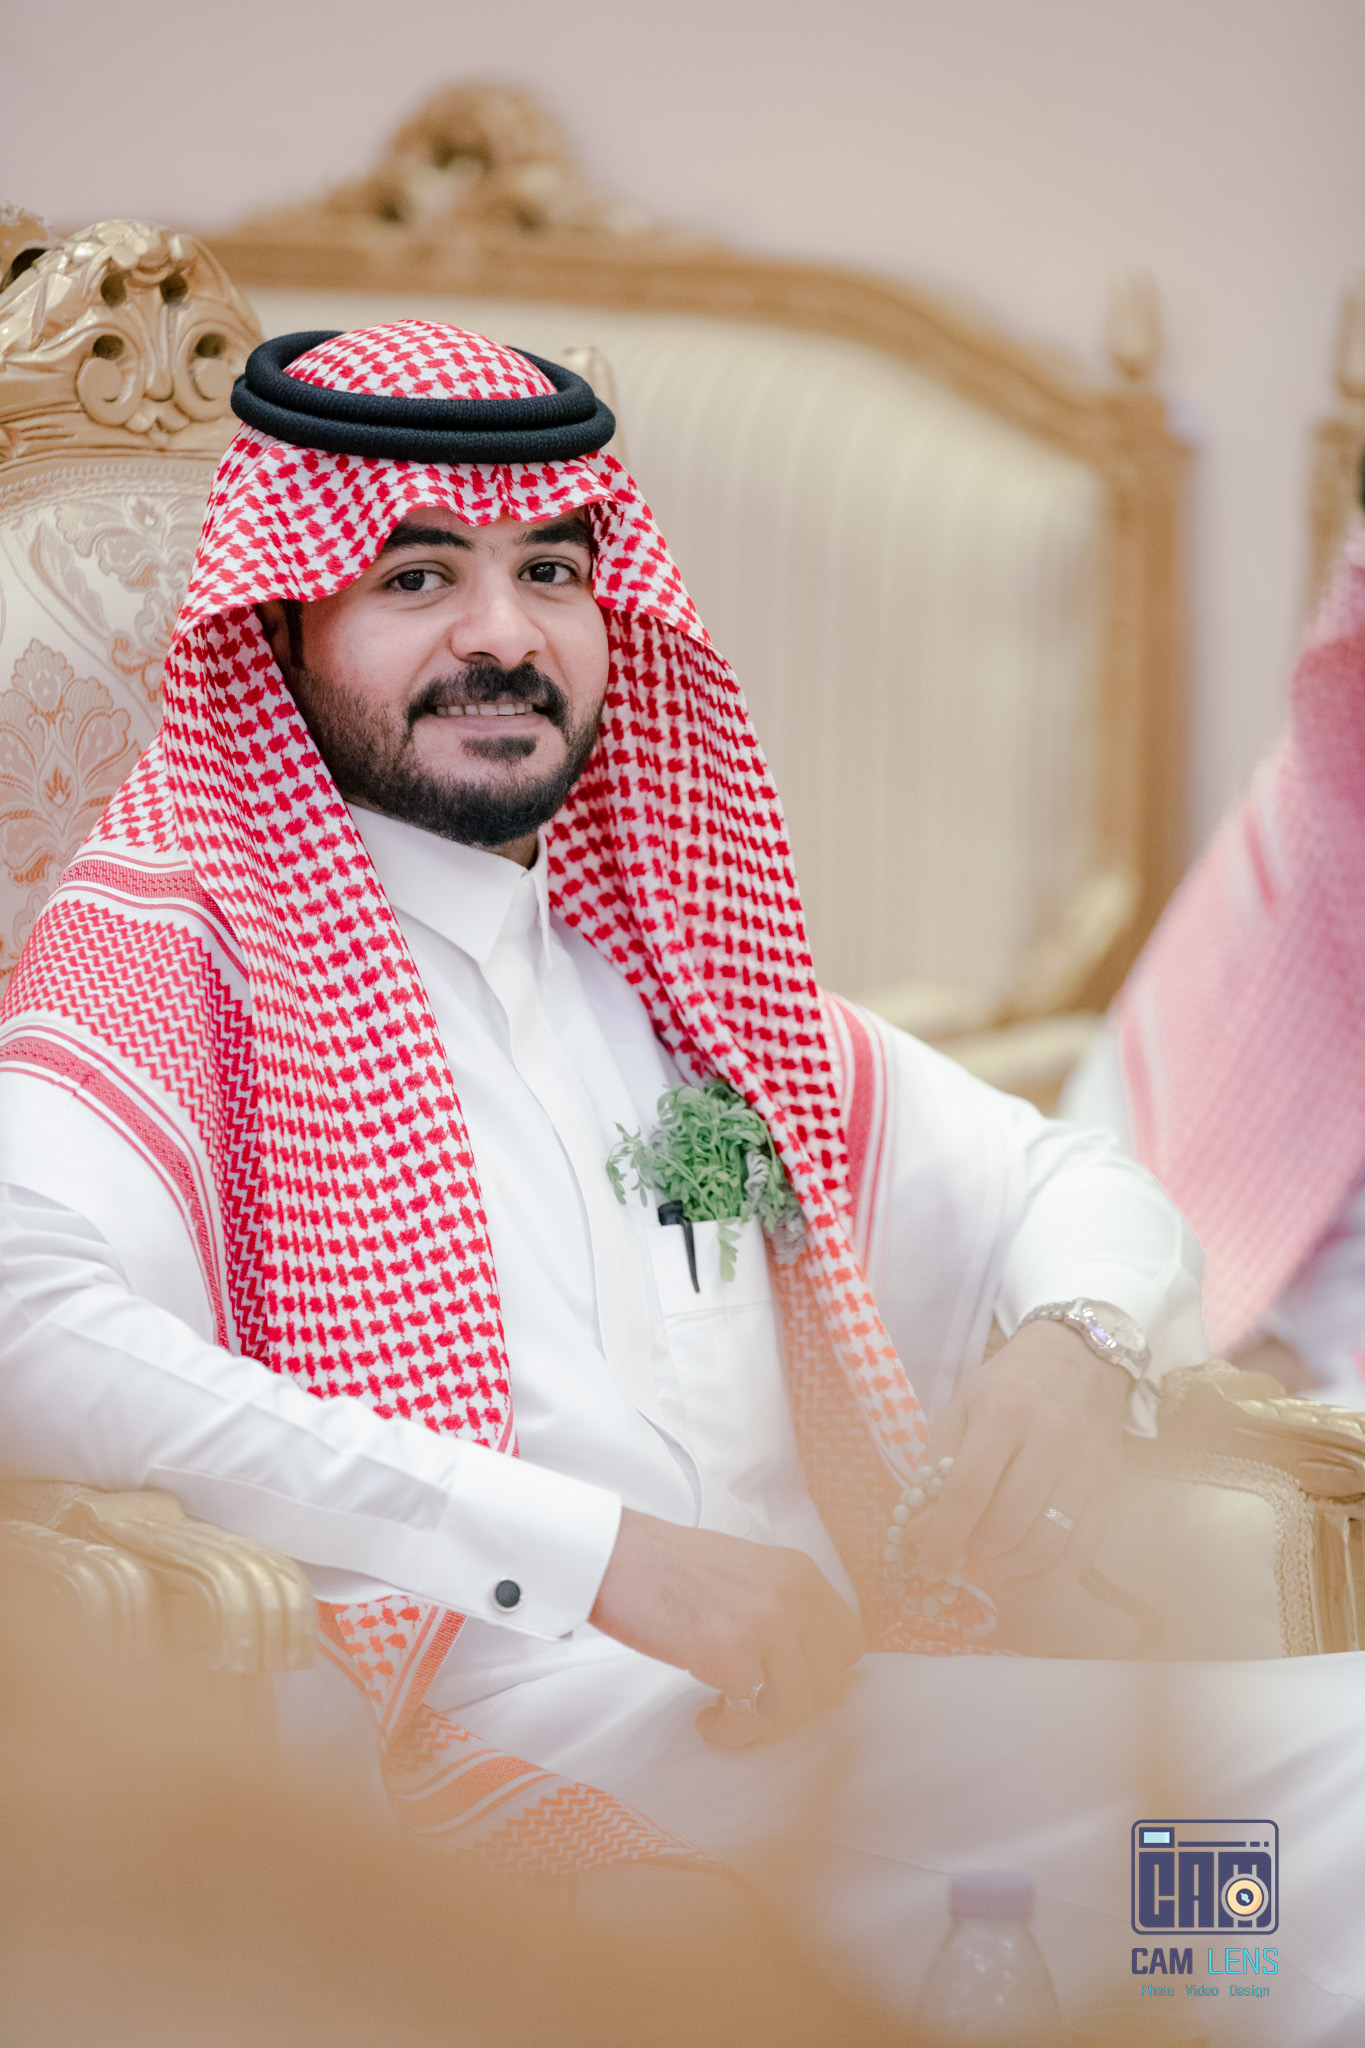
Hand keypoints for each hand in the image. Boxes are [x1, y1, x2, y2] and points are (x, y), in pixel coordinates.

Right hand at [589, 1509, 864, 1747]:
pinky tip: (708, 1717)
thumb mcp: (751, 1572)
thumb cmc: (674, 1568)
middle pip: (831, 1682)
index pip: (851, 1644)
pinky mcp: (730, 1654)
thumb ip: (786, 1608)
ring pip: (798, 1706)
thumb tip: (809, 1667)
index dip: (823, 1673)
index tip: (789, 1682)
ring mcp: (765, 1624)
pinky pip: (751, 1717)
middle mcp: (795, 1597)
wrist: (619, 1556)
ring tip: (729, 1714)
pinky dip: (730, 1729)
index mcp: (802, 1574)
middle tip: (757, 1706)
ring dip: (764, 1724)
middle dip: (795, 1705)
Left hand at [913, 1320, 1127, 1596]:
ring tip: (991, 1561)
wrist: (1079, 1360)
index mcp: (1004, 1413)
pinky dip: (1046, 1581)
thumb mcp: (962, 1410)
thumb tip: (923, 1533)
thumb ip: (939, 1470)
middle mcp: (1050, 1440)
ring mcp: (1086, 1468)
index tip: (927, 1566)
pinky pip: (1080, 1555)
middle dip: (975, 1551)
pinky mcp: (1110, 1490)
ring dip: (1008, 1568)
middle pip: (1006, 1524)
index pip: (969, 1491)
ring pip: (1043, 1546)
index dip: (944, 1538)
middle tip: (963, 1550)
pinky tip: (1021, 1581)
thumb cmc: (1009, 1387)